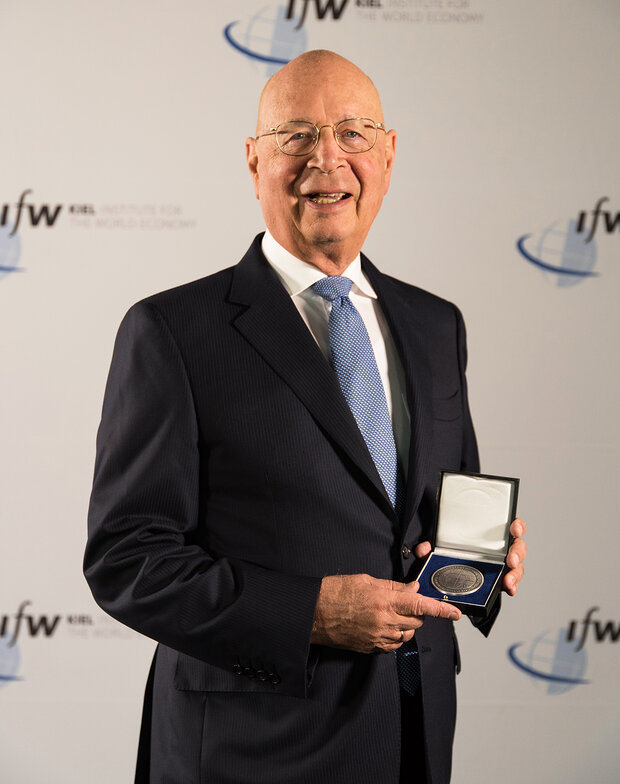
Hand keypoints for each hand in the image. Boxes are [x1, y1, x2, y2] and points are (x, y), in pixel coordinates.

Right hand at [311, 573, 460, 653]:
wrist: (314, 613)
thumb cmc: (335, 592)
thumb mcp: (366, 581)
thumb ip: (393, 587)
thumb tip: (412, 589)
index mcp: (384, 600)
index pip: (421, 605)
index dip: (441, 610)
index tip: (455, 613)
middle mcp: (384, 621)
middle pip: (417, 621)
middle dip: (416, 612)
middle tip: (403, 603)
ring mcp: (378, 637)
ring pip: (407, 634)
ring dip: (405, 625)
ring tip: (387, 613)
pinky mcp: (371, 648)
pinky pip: (393, 644)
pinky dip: (394, 635)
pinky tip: (381, 625)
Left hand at [415, 517, 526, 597]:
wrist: (452, 579)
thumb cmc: (453, 556)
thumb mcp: (439, 550)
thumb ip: (430, 548)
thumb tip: (424, 548)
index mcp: (490, 535)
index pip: (510, 525)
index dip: (516, 525)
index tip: (514, 528)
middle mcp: (500, 549)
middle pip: (518, 547)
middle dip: (517, 553)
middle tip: (510, 560)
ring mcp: (501, 565)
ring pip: (517, 566)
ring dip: (516, 573)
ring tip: (508, 580)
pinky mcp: (500, 579)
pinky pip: (512, 582)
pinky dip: (513, 586)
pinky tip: (510, 589)